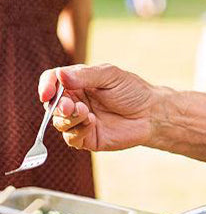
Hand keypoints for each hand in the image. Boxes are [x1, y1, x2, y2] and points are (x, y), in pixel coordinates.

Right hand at [39, 64, 157, 151]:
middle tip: (69, 106)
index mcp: (77, 82)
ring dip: (68, 118)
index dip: (46, 86)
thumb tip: (59, 76)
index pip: (51, 81)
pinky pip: (71, 138)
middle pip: (51, 104)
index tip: (47, 93)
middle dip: (57, 105)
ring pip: (59, 122)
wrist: (151, 113)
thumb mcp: (110, 76)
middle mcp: (75, 101)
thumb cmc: (132, 91)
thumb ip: (85, 76)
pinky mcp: (86, 137)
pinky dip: (77, 131)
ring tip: (86, 112)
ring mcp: (79, 120)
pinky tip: (91, 123)